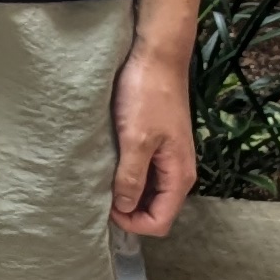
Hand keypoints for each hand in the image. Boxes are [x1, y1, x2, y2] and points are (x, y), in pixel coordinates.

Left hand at [110, 27, 197, 237]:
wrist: (156, 56)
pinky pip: (145, 170)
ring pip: (149, 190)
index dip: (133, 223)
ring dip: (127, 191)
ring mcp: (169, 156)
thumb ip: (132, 176)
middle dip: (129, 210)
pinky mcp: (158, 142)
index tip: (106, 209)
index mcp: (179, 175)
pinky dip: (128, 173)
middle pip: (155, 209)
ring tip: (101, 180)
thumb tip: (125, 208)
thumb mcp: (136, 138)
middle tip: (99, 197)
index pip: (160, 222)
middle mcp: (178, 170)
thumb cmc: (147, 94)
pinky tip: (109, 163)